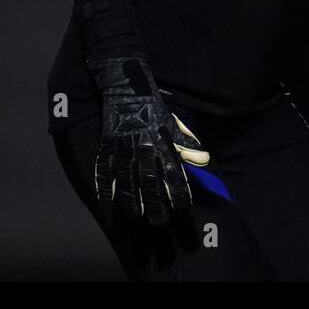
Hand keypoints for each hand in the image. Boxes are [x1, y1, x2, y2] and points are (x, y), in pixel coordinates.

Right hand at [86, 56, 209, 225]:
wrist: (126, 87)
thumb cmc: (153, 107)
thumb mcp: (173, 124)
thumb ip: (186, 144)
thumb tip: (203, 160)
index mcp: (160, 142)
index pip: (172, 172)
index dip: (178, 191)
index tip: (182, 206)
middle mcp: (142, 147)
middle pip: (149, 182)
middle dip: (155, 203)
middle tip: (159, 221)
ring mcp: (122, 147)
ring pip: (126, 181)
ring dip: (132, 201)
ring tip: (137, 215)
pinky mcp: (107, 145)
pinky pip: (104, 170)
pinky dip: (106, 187)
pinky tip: (108, 202)